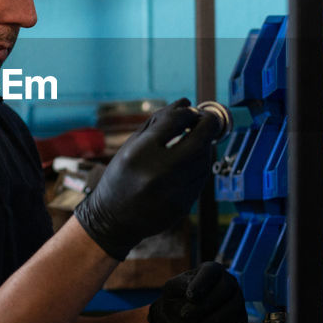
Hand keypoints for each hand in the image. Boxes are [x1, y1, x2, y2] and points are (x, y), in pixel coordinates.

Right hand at [74, 98, 220, 260]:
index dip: (188, 113)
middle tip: (208, 118)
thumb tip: (186, 103)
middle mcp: (158, 172)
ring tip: (196, 140)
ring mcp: (173, 192)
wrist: (114, 220)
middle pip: (199, 141)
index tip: (191, 110)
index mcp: (140, 153)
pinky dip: (200, 165)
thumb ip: (158, 122)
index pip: (175, 122)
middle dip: (209, 124)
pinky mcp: (183, 205)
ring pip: (204, 160)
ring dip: (205, 145)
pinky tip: (191, 161)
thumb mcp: (132, 145)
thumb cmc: (121, 177)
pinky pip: (201, 178)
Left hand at [148, 262, 247, 322]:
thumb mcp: (170, 290)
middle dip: (205, 304)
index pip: (212, 270)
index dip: (201, 283)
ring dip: (215, 317)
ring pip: (235, 305)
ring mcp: (236, 297)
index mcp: (210, 270)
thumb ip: (179, 284)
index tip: (189, 297)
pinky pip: (239, 319)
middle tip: (186, 314)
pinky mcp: (239, 315)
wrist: (179, 321)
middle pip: (226, 287)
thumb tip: (192, 286)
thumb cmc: (175, 300)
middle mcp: (226, 281)